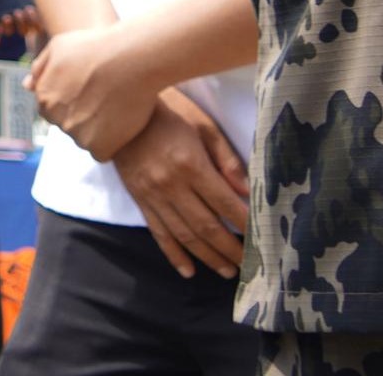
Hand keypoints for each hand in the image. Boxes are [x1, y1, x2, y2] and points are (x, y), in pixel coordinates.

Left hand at [31, 22, 163, 157]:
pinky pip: (102, 152)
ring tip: (115, 106)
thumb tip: (27, 86)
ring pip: (85, 139)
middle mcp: (56, 119)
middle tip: (105, 97)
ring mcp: (77, 135)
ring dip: (97, 130)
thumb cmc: (97, 46)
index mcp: (44, 98)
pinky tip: (121, 122)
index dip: (73, 100)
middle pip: (69, 125)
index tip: (89, 90)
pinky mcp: (99, 147)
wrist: (133, 58)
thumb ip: (41, 68)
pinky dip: (111, 142)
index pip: (52, 110)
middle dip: (83, 116)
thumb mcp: (59, 46)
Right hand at [106, 90, 250, 278]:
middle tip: (249, 266)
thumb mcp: (203, 125)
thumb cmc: (170, 112)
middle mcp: (171, 186)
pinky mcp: (140, 200)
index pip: (224, 203)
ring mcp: (153, 196)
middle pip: (206, 226)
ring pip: (184, 235)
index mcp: (191, 165)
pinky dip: (173, 254)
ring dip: (207, 257)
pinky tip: (188, 271)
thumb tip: (247, 191)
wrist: (120, 110)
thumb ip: (225, 158)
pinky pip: (158, 233)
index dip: (244, 224)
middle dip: (230, 249)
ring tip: (226, 271)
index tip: (261, 238)